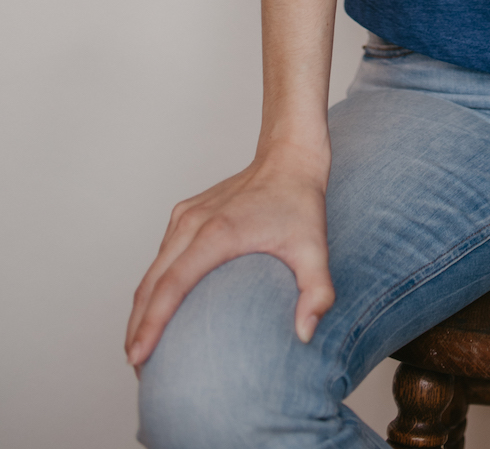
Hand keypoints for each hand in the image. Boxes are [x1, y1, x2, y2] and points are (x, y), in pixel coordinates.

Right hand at [125, 149, 333, 369]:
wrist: (289, 155)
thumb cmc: (300, 201)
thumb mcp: (316, 247)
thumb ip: (317, 291)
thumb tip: (306, 334)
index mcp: (216, 233)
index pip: (171, 285)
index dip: (151, 323)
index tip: (138, 356)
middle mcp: (192, 224)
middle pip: (150, 284)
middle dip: (137, 328)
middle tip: (138, 368)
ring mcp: (185, 217)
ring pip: (151, 271)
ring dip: (140, 309)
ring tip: (142, 348)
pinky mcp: (185, 214)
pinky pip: (161, 256)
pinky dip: (151, 286)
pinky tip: (157, 310)